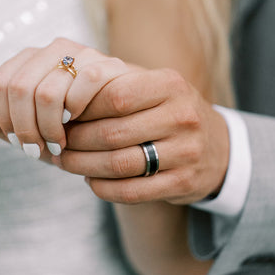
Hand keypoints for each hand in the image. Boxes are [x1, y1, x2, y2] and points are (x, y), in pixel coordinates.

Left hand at [0, 38, 129, 157]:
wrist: (125, 122)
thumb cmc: (74, 127)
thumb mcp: (31, 128)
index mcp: (30, 59)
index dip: (5, 120)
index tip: (21, 144)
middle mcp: (54, 49)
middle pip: (18, 89)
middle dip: (26, 129)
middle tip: (40, 151)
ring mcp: (81, 52)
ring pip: (47, 91)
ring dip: (50, 128)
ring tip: (60, 146)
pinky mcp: (108, 63)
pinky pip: (83, 85)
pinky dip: (77, 114)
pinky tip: (80, 127)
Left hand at [57, 68, 229, 204]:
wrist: (216, 146)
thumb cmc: (167, 110)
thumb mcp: (151, 86)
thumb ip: (113, 83)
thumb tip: (61, 96)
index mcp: (170, 84)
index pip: (115, 95)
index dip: (81, 107)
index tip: (61, 114)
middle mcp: (183, 116)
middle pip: (113, 132)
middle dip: (76, 140)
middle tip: (57, 142)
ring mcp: (186, 152)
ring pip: (119, 164)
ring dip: (84, 166)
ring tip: (66, 162)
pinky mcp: (184, 183)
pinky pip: (132, 191)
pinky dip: (103, 188)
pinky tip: (91, 180)